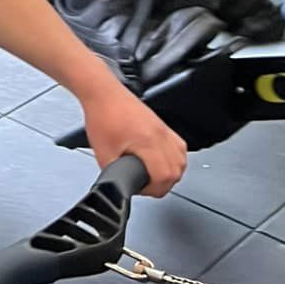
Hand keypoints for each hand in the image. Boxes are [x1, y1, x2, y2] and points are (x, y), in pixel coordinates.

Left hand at [80, 77, 185, 197]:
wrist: (103, 94)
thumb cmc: (102, 116)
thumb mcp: (103, 154)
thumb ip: (114, 173)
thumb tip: (119, 186)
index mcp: (147, 142)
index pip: (165, 176)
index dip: (154, 189)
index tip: (142, 189)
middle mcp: (160, 135)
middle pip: (177, 170)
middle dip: (164, 184)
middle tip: (148, 186)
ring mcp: (163, 129)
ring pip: (181, 158)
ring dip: (171, 172)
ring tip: (156, 177)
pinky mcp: (161, 125)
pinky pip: (179, 146)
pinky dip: (174, 158)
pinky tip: (163, 161)